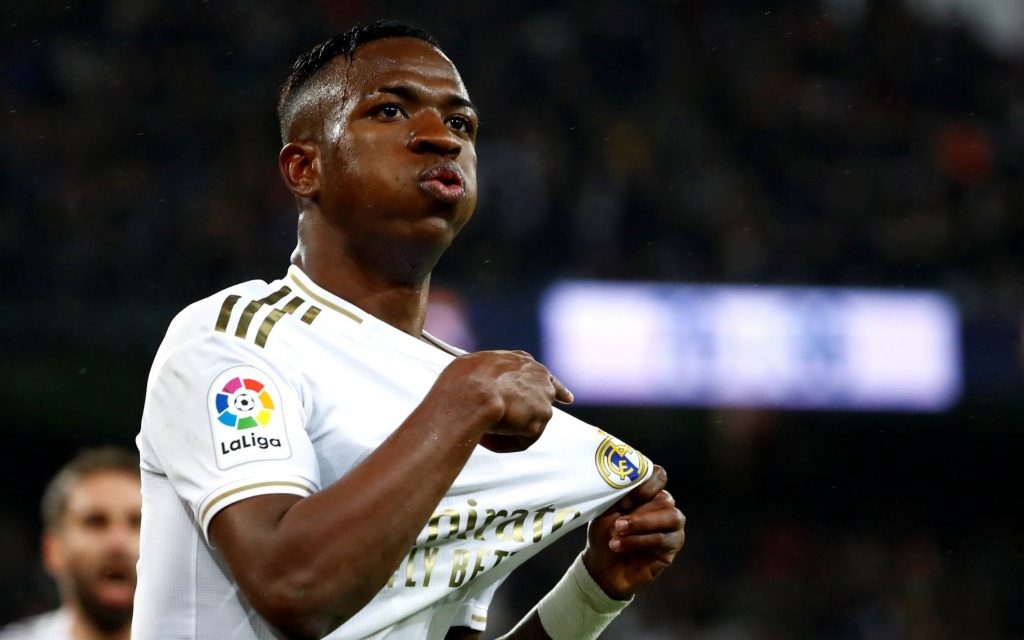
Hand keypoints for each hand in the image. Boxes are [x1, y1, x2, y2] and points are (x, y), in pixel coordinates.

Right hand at [435, 350, 572, 452]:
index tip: (565, 398)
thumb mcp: (473, 364)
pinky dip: (503, 443)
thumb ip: (487, 373)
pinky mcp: (539, 422)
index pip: (542, 375)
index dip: (553, 388)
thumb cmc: (465, 379)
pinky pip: (520, 441)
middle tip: (513, 425)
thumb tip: (481, 384)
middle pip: (543, 400)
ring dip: (505, 431)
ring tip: (480, 428)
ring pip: (526, 424)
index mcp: (523, 362)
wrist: (470, 394)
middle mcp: (539, 377)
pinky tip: (486, 438)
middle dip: (531, 415)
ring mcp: (542, 399)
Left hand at [582, 465, 684, 599]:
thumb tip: (626, 480)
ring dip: (641, 524)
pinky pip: (663, 539)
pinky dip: (640, 541)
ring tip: (618, 532)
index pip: (659, 476)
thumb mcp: (605, 509)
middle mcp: (663, 506)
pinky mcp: (672, 547)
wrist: (601, 565)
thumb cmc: (604, 533)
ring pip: (670, 517)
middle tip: (617, 523)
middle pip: (664, 498)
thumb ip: (618, 493)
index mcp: (648, 491)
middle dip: (638, 511)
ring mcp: (671, 526)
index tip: (625, 500)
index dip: (646, 484)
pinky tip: (620, 545)